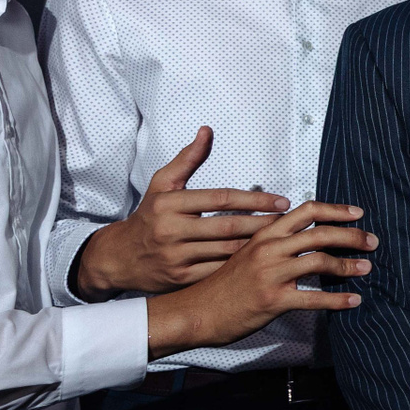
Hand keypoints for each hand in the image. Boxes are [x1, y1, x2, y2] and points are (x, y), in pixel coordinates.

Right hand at [75, 127, 291, 299]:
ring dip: (257, 245)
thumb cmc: (148, 216)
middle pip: (229, 226)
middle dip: (263, 223)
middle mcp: (171, 230)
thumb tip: (207, 131)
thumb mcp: (161, 185)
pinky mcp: (181, 278)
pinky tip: (260, 260)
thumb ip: (187, 159)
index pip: (221, 199)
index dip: (255, 199)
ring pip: (227, 251)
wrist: (119, 257)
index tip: (281, 201)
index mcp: (169, 204)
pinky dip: (241, 266)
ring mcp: (176, 256)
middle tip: (290, 221)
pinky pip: (220, 271)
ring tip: (282, 239)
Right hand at [144, 201, 373, 358]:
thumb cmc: (224, 283)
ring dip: (349, 265)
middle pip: (320, 233)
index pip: (306, 211)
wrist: (196, 310)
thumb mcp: (245, 252)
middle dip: (352, 236)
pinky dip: (338, 300)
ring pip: (320, 262)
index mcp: (264, 234)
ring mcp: (271, 274)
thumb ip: (272, 241)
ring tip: (367, 268)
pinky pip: (314, 298)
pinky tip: (353, 300)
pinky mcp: (273, 300)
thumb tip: (303, 233)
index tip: (358, 213)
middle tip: (373, 241)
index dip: (336, 210)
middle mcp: (269, 249)